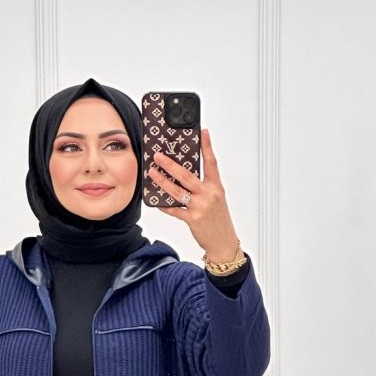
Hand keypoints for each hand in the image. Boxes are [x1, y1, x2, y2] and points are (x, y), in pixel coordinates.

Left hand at [146, 128, 240, 261]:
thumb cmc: (219, 220)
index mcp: (216, 187)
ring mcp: (200, 207)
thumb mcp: (216, 199)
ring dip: (163, 181)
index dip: (207, 146)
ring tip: (152, 173)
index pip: (211, 163)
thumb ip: (204, 187)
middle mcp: (208, 195)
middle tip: (158, 156)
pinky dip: (165, 205)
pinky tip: (157, 201)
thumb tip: (184, 177)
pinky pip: (175, 210)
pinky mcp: (192, 219)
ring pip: (177, 191)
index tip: (203, 132)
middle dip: (170, 164)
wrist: (223, 243)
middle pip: (186, 175)